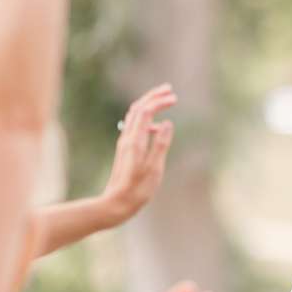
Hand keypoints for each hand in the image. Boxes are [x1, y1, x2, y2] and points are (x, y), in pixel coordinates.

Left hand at [101, 82, 175, 224]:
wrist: (116, 203)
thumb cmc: (137, 190)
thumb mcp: (154, 168)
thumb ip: (161, 144)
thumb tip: (167, 123)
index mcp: (135, 141)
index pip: (146, 111)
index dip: (159, 102)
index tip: (175, 98)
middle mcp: (127, 138)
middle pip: (138, 108)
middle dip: (153, 96)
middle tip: (169, 89)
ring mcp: (124, 143)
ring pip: (134, 115)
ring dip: (148, 104)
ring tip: (162, 100)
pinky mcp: (125, 149)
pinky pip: (134, 126)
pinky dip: (145, 118)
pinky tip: (155, 126)